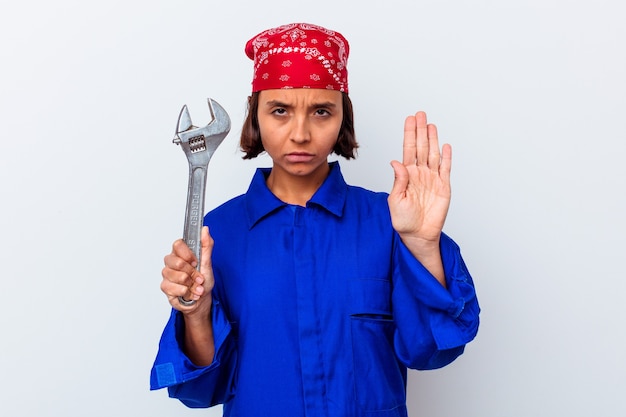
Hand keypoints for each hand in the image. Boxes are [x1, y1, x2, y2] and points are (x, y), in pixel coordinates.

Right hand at [161, 226, 214, 316]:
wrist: (201, 300)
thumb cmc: (203, 280)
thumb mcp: (208, 262)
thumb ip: (206, 245)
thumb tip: (205, 229)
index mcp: (180, 253)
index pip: (177, 244)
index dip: (187, 254)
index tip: (195, 261)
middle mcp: (171, 262)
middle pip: (177, 262)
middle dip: (192, 273)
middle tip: (198, 277)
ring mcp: (167, 274)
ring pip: (177, 276)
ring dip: (191, 284)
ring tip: (196, 286)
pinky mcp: (165, 286)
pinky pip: (174, 288)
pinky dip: (186, 292)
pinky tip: (190, 293)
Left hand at [388, 111, 451, 245]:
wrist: (417, 235)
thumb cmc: (403, 220)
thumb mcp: (395, 200)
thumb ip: (398, 180)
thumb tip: (396, 161)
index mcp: (406, 175)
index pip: (408, 150)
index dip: (409, 134)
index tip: (409, 119)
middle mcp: (420, 174)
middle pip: (421, 147)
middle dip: (420, 131)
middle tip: (420, 114)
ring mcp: (432, 179)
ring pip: (433, 154)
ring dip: (433, 139)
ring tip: (431, 124)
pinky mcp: (444, 187)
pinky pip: (446, 169)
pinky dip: (447, 157)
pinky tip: (446, 145)